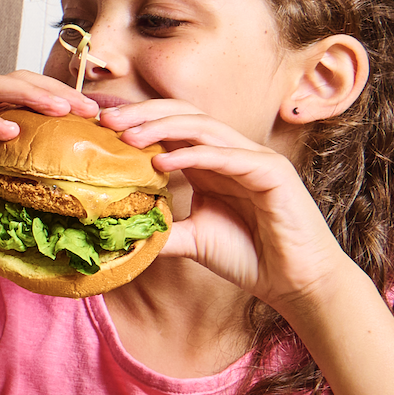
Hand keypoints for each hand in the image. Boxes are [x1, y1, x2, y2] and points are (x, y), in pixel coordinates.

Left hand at [102, 100, 354, 308]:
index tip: (99, 127)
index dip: (137, 121)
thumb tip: (116, 232)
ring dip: (162, 128)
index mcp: (212, 163)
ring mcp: (254, 159)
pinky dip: (194, 156)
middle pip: (184, 115)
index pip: (172, 128)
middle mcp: (232, 153)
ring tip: (126, 136)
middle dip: (143, 113)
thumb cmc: (249, 256)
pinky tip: (161, 163)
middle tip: (105, 119)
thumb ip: (160, 229)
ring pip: (204, 127)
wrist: (295, 281)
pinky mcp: (273, 173)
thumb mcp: (191, 239)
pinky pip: (229, 156)